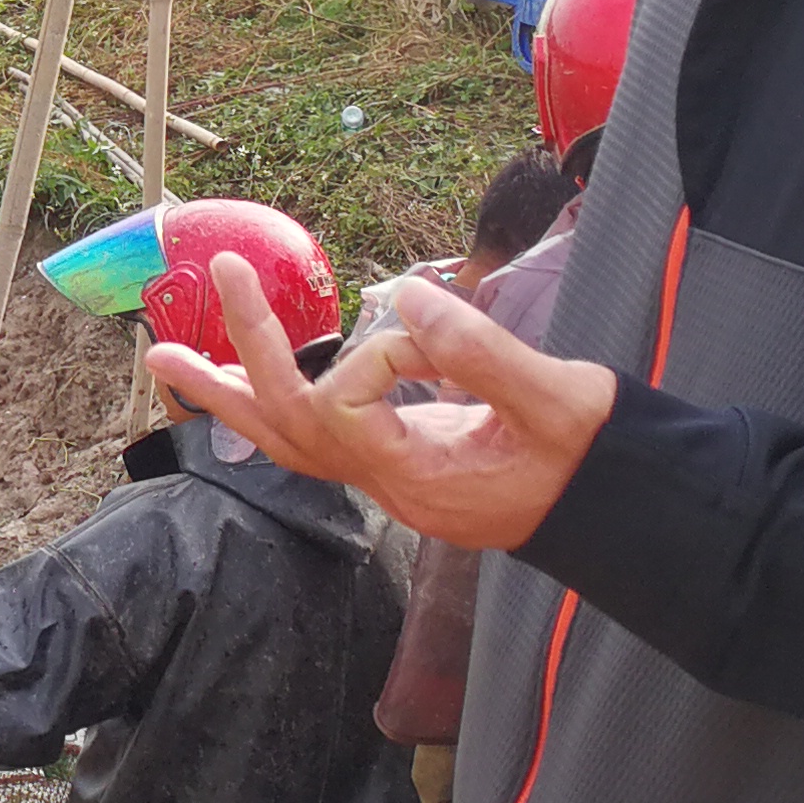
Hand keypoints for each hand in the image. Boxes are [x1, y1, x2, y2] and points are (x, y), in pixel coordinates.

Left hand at [142, 258, 617, 551]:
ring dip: (233, 395)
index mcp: (419, 477)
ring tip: (169, 358)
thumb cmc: (601, 459)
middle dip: (238, 362)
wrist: (634, 512)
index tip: (435, 330)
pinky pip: (319, 438)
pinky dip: (280, 403)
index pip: (347, 407)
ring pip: (290, 443)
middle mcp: (392, 487)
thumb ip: (480, 352)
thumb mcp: (558, 402)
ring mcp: (394, 483)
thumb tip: (402, 298)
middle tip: (202, 290)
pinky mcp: (406, 467)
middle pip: (287, 431)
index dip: (377, 355)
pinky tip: (253, 375)